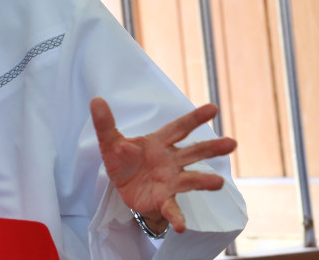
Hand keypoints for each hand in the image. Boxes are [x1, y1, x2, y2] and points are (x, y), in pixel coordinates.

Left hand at [90, 97, 236, 232]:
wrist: (122, 186)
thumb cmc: (123, 159)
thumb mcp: (109, 141)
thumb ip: (104, 123)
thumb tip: (96, 101)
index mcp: (159, 142)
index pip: (179, 128)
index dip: (195, 118)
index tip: (213, 108)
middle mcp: (171, 160)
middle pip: (193, 152)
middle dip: (211, 148)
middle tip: (232, 143)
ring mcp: (170, 181)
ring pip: (190, 179)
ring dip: (204, 181)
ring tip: (218, 183)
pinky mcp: (163, 200)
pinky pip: (172, 209)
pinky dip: (177, 217)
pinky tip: (180, 226)